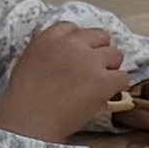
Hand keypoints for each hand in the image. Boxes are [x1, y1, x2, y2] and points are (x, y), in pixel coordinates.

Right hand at [0, 19, 131, 140]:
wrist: (32, 119)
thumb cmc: (25, 94)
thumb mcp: (26, 59)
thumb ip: (41, 45)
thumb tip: (43, 33)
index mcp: (52, 36)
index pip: (75, 28)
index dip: (80, 42)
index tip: (78, 54)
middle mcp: (73, 43)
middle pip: (101, 36)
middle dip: (100, 51)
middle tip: (94, 68)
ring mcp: (91, 61)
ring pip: (116, 55)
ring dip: (111, 67)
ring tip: (100, 82)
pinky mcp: (104, 80)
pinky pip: (123, 77)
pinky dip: (118, 87)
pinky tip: (108, 94)